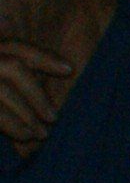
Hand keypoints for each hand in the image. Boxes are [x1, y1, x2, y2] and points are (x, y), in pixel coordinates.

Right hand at [0, 38, 74, 154]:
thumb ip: (22, 75)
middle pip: (11, 67)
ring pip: (1, 91)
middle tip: (53, 118)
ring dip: (25, 113)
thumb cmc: (0, 92)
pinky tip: (22, 135)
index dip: (44, 57)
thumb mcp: (4, 76)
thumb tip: (65, 73)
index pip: (17, 47)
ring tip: (41, 133)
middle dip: (36, 93)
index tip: (70, 70)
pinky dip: (10, 124)